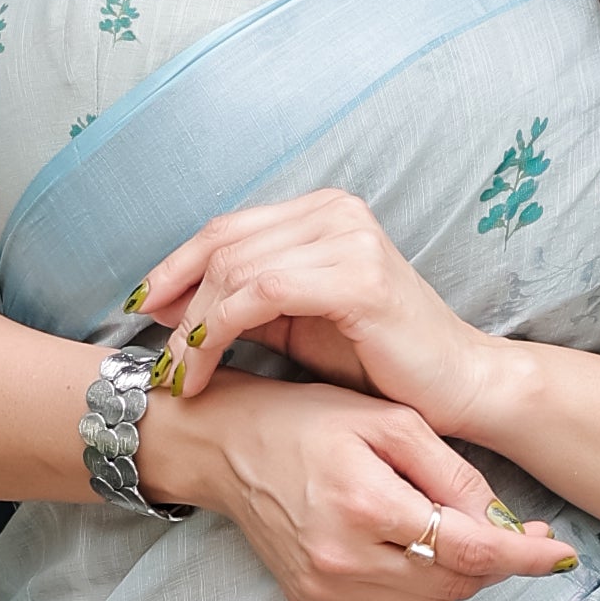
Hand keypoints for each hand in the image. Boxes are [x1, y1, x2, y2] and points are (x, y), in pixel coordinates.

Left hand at [131, 190, 523, 453]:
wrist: (459, 389)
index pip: (226, 228)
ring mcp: (347, 238)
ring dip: (192, 327)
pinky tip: (204, 367)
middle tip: (155, 361)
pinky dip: (218, 331)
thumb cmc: (383, 364)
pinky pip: (260, 294)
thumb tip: (167, 304)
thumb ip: (243, 306)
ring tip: (177, 376)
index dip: (174, 269)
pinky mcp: (355, 276)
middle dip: (175, 302)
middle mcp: (335, 211)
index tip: (140, 314)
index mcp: (322, 213)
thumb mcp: (299, 326)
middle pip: (222, 244)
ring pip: (234, 270)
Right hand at [139, 374, 575, 600]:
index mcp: (366, 504)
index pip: (469, 551)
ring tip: (462, 534)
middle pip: (455, 585)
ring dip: (459, 577)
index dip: (523, 556)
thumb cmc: (305, 419)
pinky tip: (416, 548)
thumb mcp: (388, 421)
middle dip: (494, 563)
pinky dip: (420, 585)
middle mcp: (343, 557)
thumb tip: (503, 522)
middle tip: (515, 530)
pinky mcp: (313, 600)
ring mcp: (325, 586)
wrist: (222, 447)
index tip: (560, 553)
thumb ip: (450, 472)